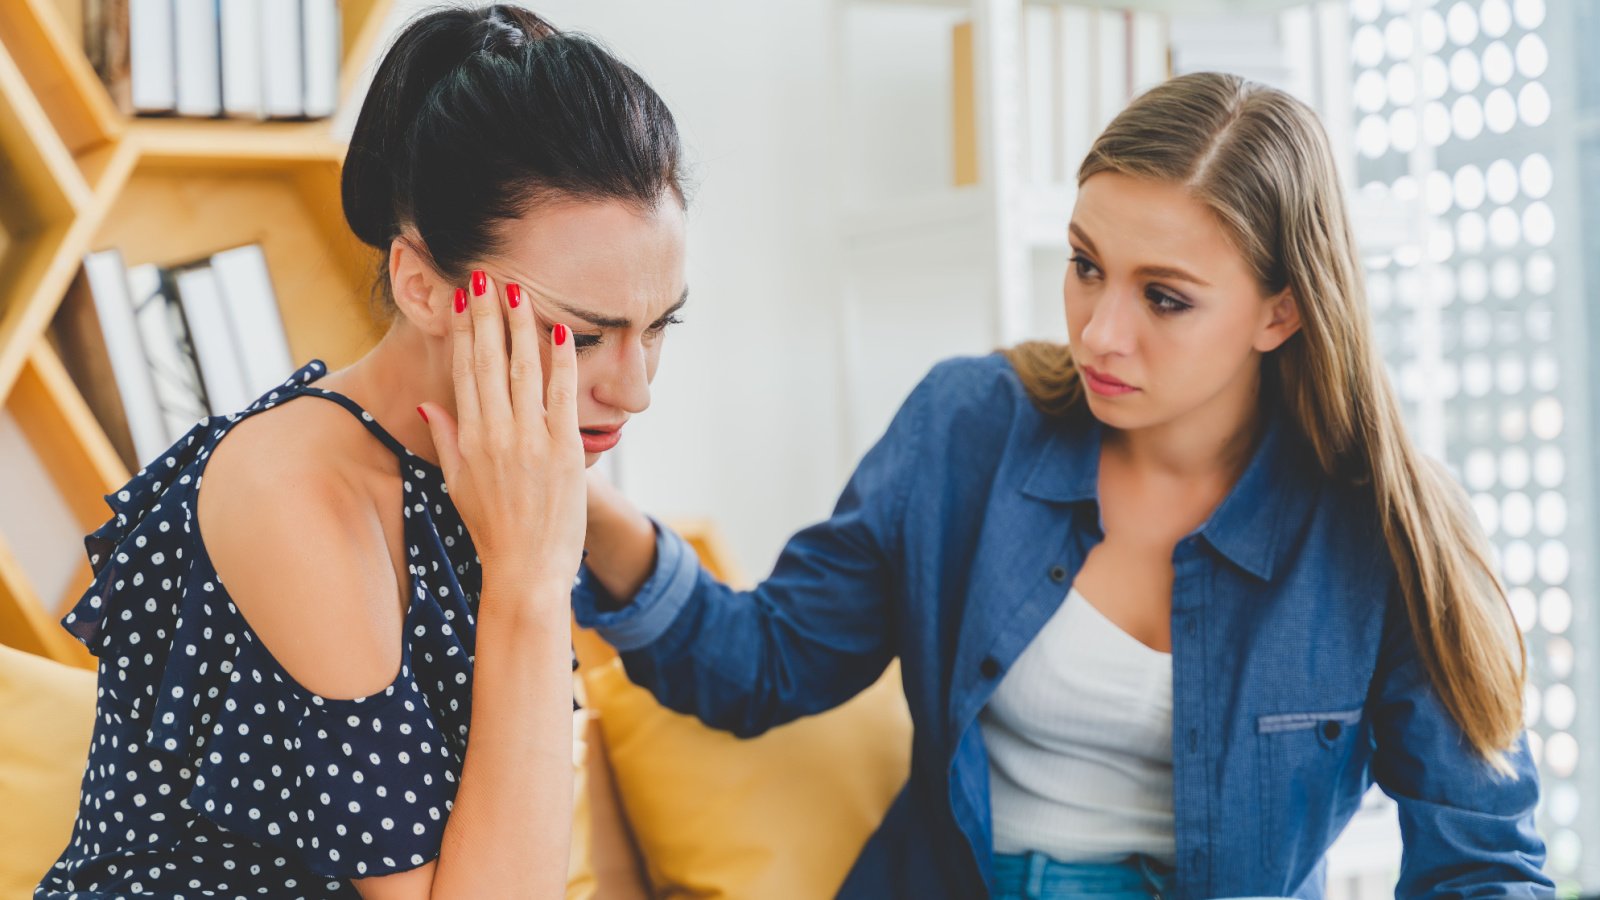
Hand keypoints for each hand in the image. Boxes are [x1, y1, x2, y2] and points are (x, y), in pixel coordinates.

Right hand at [418, 269, 585, 598]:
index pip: (464, 371)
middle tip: (484, 276)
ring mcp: (530, 440)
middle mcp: (496, 433)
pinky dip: (561, 362)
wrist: (525, 571)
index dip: (462, 331)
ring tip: (518, 290)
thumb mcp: (458, 484)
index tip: (462, 299)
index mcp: (470, 438)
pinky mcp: (563, 451)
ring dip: (521, 326)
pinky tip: (561, 332)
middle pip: (488, 361)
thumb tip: (429, 405)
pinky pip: (562, 396)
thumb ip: (448, 439)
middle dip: (486, 315)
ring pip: (523, 369)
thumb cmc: (493, 531)